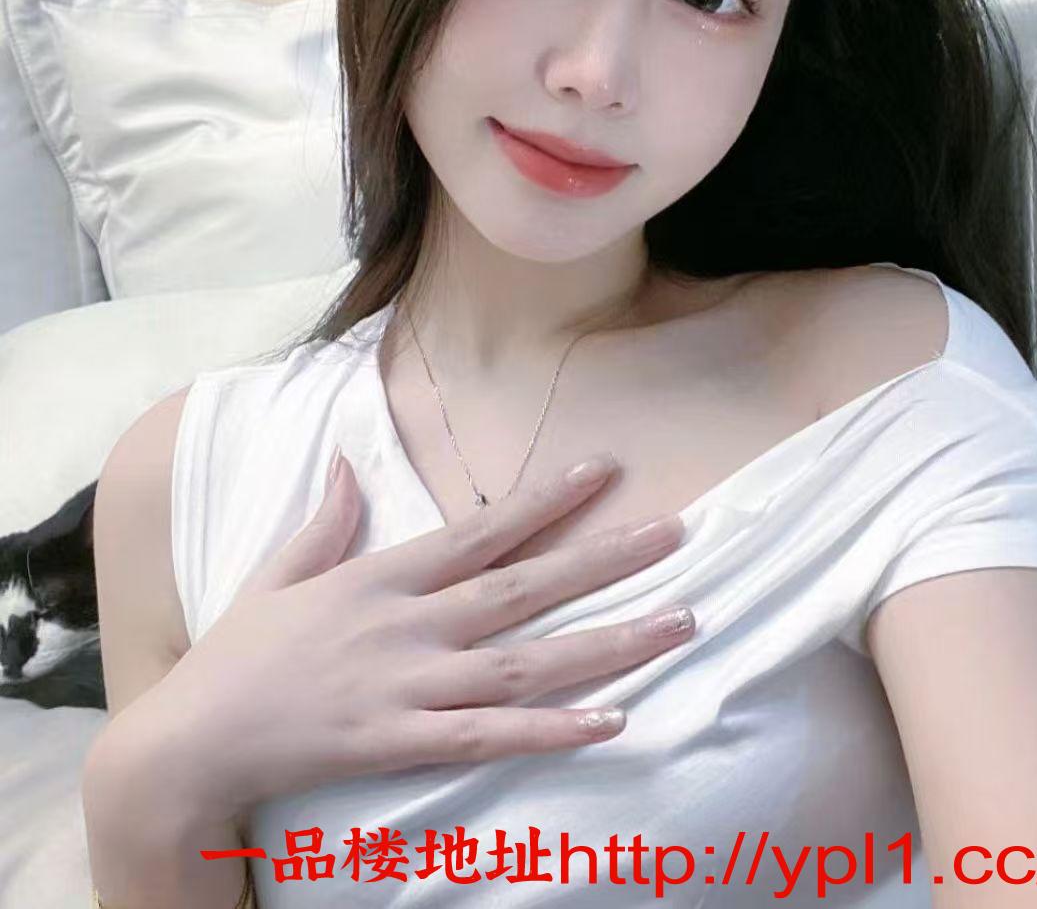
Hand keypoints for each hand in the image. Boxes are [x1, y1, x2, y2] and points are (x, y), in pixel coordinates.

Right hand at [153, 451, 692, 819]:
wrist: (190, 742)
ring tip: (679, 621)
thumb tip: (343, 460)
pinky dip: (554, 729)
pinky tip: (614, 719)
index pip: (481, 529)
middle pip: (524, 587)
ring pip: (527, 661)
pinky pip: (491, 736)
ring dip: (608, 642)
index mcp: (381, 574)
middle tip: (674, 532)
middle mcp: (407, 623)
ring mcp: (408, 685)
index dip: (545, 500)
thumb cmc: (238, 654)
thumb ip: (325, 518)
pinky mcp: (400, 744)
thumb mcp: (278, 571)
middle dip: (604, 557)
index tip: (604, 471)